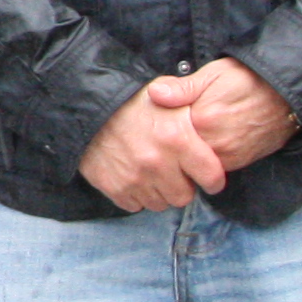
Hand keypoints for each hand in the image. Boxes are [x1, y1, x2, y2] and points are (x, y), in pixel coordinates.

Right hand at [78, 84, 222, 213]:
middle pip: (184, 197)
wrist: (87, 108)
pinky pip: (135, 205)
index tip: (207, 178)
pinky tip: (132, 176)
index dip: (212, 179)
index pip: (212, 177)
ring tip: (150, 173)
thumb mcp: (167, 97)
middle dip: (181, 186)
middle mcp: (158, 163)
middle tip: (172, 172)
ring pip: (160, 204)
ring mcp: (136, 178)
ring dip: (158, 192)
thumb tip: (213, 119)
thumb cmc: (131, 103)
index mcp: (178, 139)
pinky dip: (135, 195)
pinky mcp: (115, 188)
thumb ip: (192, 108)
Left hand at [153, 59, 296, 171]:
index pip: (168, 132)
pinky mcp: (239, 163)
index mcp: (203, 118)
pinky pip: (213, 166)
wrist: (287, 96)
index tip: (156, 122)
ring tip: (185, 138)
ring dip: (187, 153)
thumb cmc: (248, 79)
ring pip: (195, 162)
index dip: (160, 126)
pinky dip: (204, 159)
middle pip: (179, 151)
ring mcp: (228, 156)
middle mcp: (215, 142)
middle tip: (168, 131)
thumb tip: (154, 94)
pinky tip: (203, 144)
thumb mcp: (213, 74)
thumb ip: (183, 88)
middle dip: (171, 143)